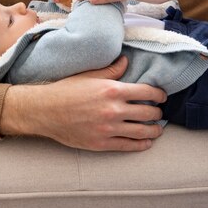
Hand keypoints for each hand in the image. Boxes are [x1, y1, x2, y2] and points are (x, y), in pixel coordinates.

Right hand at [0, 56, 165, 151]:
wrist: (46, 110)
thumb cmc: (66, 90)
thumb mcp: (89, 75)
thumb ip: (111, 70)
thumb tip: (126, 62)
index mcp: (112, 90)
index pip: (146, 92)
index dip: (158, 94)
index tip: (162, 96)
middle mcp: (114, 110)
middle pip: (148, 112)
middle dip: (157, 112)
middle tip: (159, 112)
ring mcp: (108, 129)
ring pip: (142, 131)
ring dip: (154, 130)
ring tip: (158, 129)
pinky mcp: (102, 143)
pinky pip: (128, 145)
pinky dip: (141, 144)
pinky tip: (147, 142)